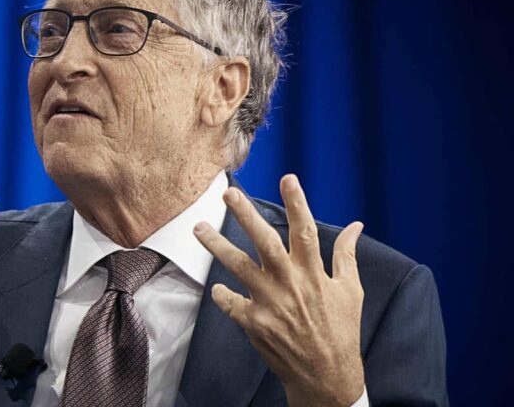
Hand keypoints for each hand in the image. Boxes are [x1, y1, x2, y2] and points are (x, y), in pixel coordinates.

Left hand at [193, 175, 364, 406]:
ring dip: (216, 245)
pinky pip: (230, 303)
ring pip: (238, 266)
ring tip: (198, 227)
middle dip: (246, 215)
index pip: (306, 230)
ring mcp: (270, 303)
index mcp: (314, 272)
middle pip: (265, 241)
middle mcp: (290, 283)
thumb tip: (356, 226)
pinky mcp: (255, 323)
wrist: (326, 376)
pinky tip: (215, 287)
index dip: (297, 202)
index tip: (287, 178)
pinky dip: (221, 294)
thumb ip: (347, 256)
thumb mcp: (351, 291)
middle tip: (228, 194)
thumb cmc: (340, 331)